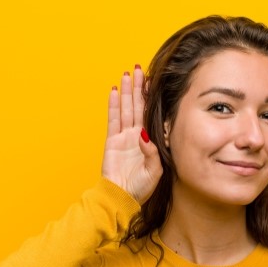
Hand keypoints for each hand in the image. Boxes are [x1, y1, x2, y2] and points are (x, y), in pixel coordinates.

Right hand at [101, 66, 162, 203]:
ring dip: (127, 91)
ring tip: (127, 74)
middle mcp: (137, 135)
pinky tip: (115, 92)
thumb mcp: (155, 170)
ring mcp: (124, 137)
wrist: (122, 197)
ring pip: (126, 109)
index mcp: (150, 141)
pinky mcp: (112, 141)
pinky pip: (113, 119)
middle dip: (138, 88)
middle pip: (138, 106)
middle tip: (139, 69)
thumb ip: (153, 152)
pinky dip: (114, 105)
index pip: (151, 114)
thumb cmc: (141, 187)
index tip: (154, 81)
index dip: (151, 98)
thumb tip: (145, 136)